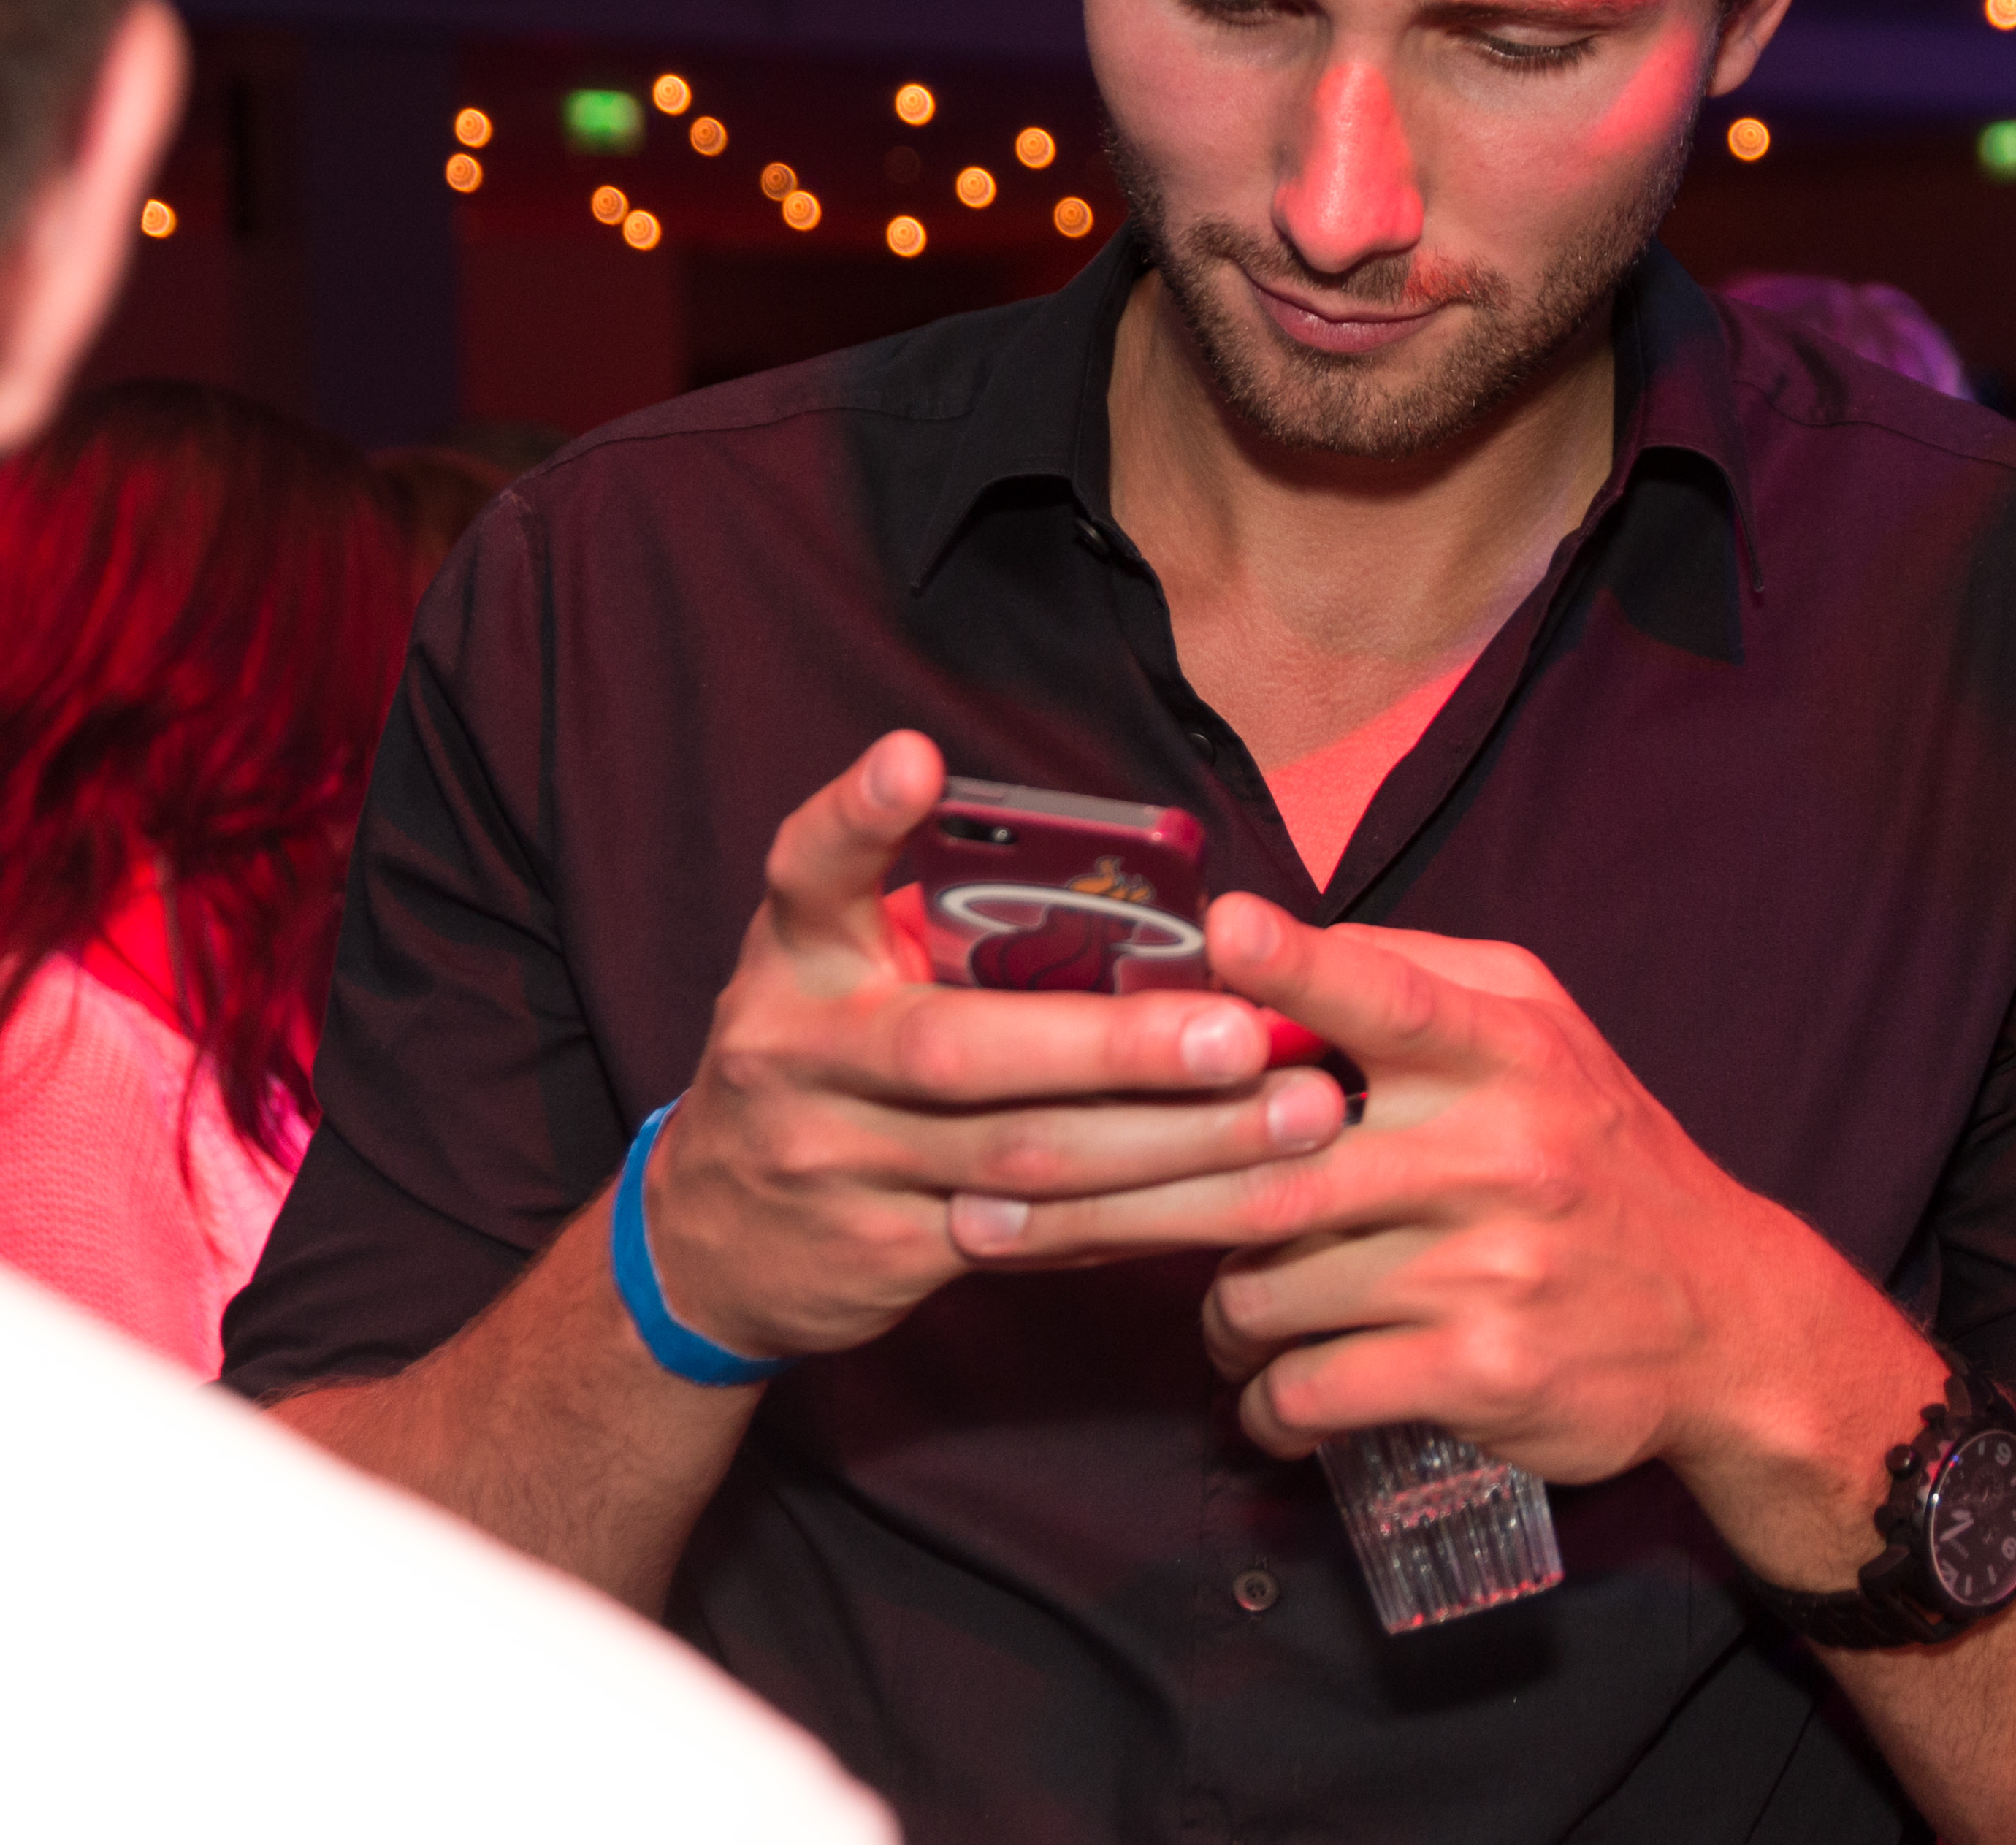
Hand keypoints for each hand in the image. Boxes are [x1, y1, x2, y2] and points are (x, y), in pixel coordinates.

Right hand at [637, 732, 1348, 1358]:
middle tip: (1242, 1032)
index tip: (915, 760)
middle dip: (1114, 1045)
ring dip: (1177, 1144)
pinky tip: (1244, 1196)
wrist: (714, 1244)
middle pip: (960, 1049)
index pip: (808, 869)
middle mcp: (802, 1054)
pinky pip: (1039, 1240)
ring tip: (1300, 1117)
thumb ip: (944, 918)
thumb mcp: (841, 970)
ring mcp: (837, 1165)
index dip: (858, 815)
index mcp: (797, 957)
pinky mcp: (884, 1255)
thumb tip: (1151, 883)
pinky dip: (1149, 1217)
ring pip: (1025, 1160)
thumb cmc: (826, 1062)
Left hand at [954, 892, 1934, 1510]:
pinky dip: (1265, 1402)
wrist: (1721, 1318)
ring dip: (1211, 1313)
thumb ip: (1412, 981)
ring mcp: (1487, 1266)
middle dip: (1108, 1186)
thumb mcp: (1538, 1036)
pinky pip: (1312, 1388)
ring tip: (1209, 1314)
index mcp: (1504, 1047)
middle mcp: (1497, 1148)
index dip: (1301, 966)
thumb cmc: (1596, 1156)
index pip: (1389, 995)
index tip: (1219, 934)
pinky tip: (1266, 1399)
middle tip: (989, 1196)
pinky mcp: (1478, 1371)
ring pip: (1268, 1288)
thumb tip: (1257, 945)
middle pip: (1263, 1168)